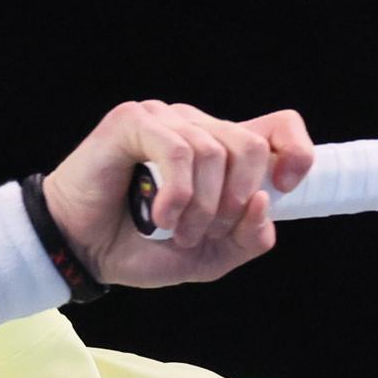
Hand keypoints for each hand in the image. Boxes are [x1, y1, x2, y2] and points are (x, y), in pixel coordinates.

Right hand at [39, 100, 314, 288]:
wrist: (83, 251)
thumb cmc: (140, 248)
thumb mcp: (210, 257)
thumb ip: (247, 238)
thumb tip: (265, 201)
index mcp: (222, 153)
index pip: (278, 126)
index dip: (294, 151)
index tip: (282, 188)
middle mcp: (197, 128)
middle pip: (251, 145)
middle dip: (235, 201)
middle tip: (204, 232)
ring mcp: (165, 120)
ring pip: (214, 152)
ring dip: (199, 207)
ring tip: (172, 230)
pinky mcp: (134, 121)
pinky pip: (177, 151)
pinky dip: (176, 194)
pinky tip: (159, 216)